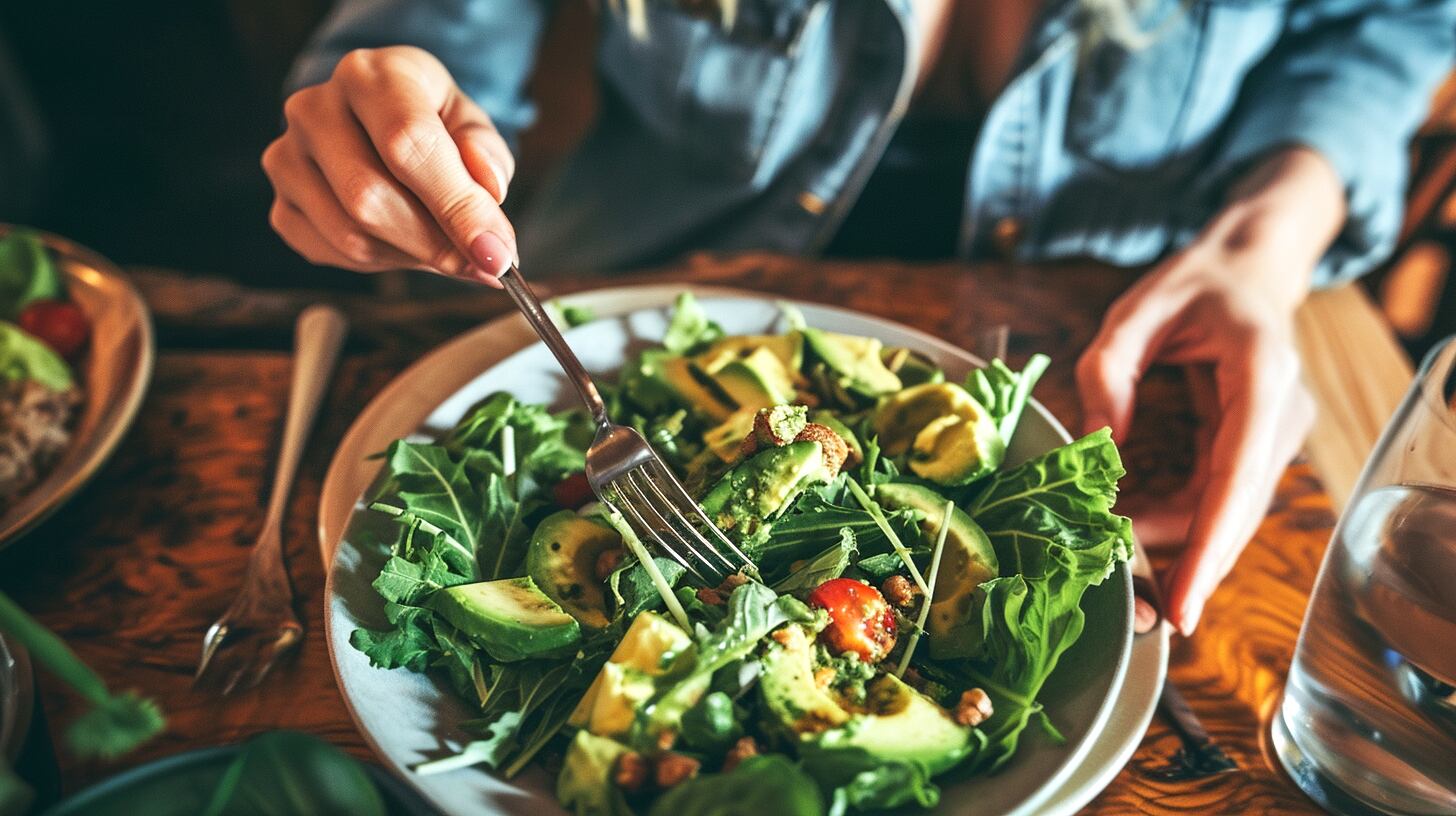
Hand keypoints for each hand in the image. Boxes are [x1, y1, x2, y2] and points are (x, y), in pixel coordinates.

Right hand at [262, 46, 515, 286]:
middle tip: (483, 265)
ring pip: (350, 234)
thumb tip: (489, 190)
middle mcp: (314, 109)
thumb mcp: (469, 124)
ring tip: (448, 249)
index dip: (455, 206)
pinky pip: (332, 254)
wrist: (377, 121)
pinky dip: (381, 264)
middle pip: (369, 196)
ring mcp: (287, 158)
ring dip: (412, 257)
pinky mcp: (281, 205)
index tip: (496, 252)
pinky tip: (406, 246)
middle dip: (436, 244)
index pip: (408, 144)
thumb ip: (487, 156)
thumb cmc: (429, 121)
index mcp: (369, 75)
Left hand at [1075, 147, 1343, 634]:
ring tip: (1124, 570)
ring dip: (1183, 546)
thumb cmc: (1192, 282)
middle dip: (1195, 564)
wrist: (1249, 266)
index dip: (1209, 543)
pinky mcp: (1258, 443)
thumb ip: (1108, 370)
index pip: (1238, 473)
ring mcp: (1276, 431)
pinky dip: (1184, 521)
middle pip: (1239, 508)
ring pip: (1232, 511)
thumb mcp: (1135, 309)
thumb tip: (1099, 446)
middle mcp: (1281, 410)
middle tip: (1145, 613)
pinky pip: (1222, 496)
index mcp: (1262, 372)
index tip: (1187, 601)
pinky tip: (1138, 533)